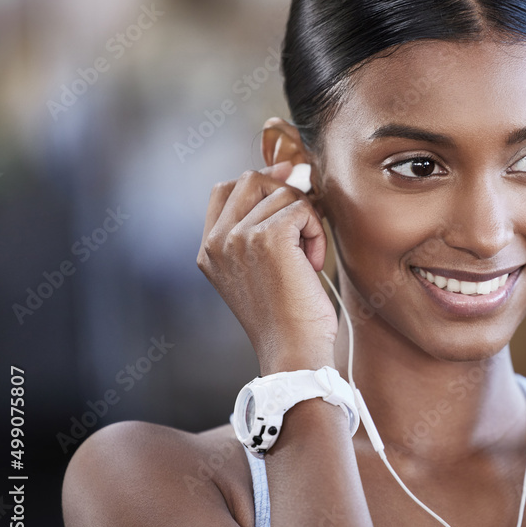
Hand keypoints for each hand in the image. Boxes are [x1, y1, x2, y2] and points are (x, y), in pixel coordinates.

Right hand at [196, 161, 337, 374]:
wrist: (293, 350)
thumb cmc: (286, 316)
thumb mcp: (258, 270)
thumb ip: (256, 229)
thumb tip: (283, 176)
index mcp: (209, 249)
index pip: (224, 189)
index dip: (259, 181)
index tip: (286, 185)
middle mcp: (217, 240)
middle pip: (252, 180)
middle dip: (285, 195)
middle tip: (303, 229)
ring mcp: (239, 236)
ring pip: (284, 194)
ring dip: (307, 222)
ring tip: (305, 260)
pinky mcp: (268, 237)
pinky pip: (303, 209)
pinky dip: (316, 232)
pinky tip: (312, 262)